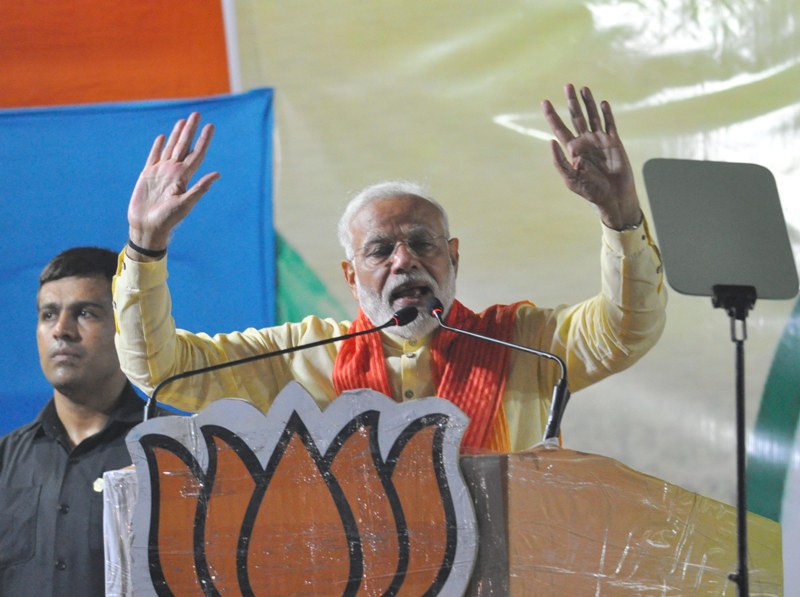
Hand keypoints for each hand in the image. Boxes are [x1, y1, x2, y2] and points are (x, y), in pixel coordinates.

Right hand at [127, 112, 219, 258]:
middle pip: (184, 146)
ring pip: (171, 148)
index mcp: (184, 177)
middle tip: (197, 114)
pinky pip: (154, 157)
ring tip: (183, 121)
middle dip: (191, 130)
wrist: (147, 227)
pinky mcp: (147, 175)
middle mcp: (174, 172)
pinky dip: (158, 146)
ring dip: (177, 134)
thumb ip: (200, 188)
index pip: (196, 154)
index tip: (211, 126)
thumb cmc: (167, 219)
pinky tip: (163, 137)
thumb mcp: (186, 203)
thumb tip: (218, 174)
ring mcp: (161, 172)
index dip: (204, 140)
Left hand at [542, 84, 641, 229]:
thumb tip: (551, 141)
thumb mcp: (570, 179)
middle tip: (567, 85)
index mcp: (572, 150)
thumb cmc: (590, 190)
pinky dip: (606, 113)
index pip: (560, 128)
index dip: (552, 115)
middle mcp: (585, 142)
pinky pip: (610, 124)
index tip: (545, 102)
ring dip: (588, 103)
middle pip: (576, 117)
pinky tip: (602, 103)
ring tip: (583, 88)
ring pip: (593, 116)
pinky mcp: (614, 142)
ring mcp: (599, 140)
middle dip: (571, 102)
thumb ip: (560, 161)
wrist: (613, 196)